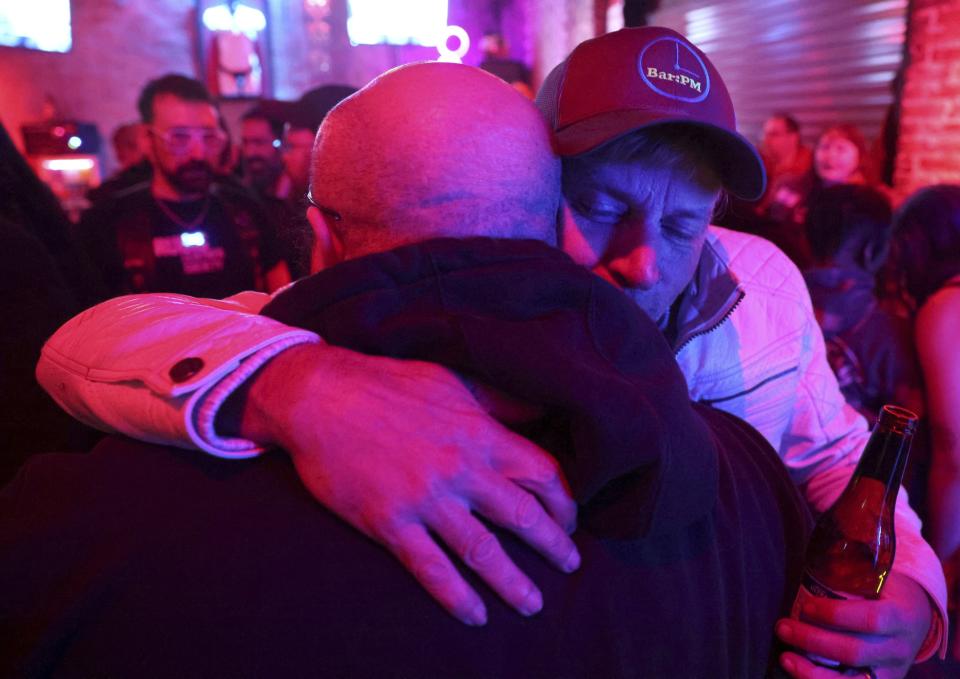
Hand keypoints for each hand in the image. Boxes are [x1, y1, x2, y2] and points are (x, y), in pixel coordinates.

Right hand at [238, 343, 580, 624]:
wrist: (319, 396)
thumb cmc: (387, 384)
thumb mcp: (451, 380)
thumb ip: (499, 400)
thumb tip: (541, 411)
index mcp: (479, 432)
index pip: (542, 472)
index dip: (564, 500)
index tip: (570, 518)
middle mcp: (461, 469)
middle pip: (523, 515)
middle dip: (554, 545)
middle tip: (571, 565)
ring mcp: (426, 499)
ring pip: (483, 551)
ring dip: (514, 582)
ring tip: (532, 603)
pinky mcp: (389, 522)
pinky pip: (431, 569)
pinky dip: (456, 597)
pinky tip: (475, 615)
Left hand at [775, 572, 933, 678]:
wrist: (915, 619)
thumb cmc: (886, 591)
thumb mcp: (880, 574)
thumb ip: (851, 560)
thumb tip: (815, 525)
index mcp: (901, 615)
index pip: (872, 620)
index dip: (836, 615)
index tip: (806, 607)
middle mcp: (899, 648)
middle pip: (854, 651)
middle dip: (813, 640)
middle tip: (782, 627)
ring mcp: (890, 671)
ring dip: (813, 672)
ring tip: (785, 657)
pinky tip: (798, 671)